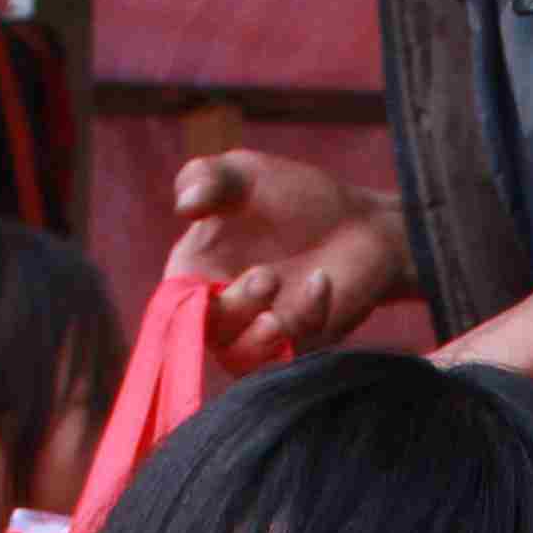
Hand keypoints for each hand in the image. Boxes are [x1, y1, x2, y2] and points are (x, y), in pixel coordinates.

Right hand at [164, 150, 415, 368]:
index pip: (173, 305)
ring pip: (240, 360)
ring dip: (257, 341)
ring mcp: (261, 333)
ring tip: (278, 313)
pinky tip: (322, 280)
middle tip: (266, 275)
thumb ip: (207, 177)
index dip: (180, 309)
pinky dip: (307, 318)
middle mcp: (223, 310)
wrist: (358, 220)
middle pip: (207, 334)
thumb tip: (184, 206)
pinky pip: (292, 352)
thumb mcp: (245, 173)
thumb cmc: (294, 195)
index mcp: (197, 273)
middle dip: (233, 311)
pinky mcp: (299, 347)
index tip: (201, 290)